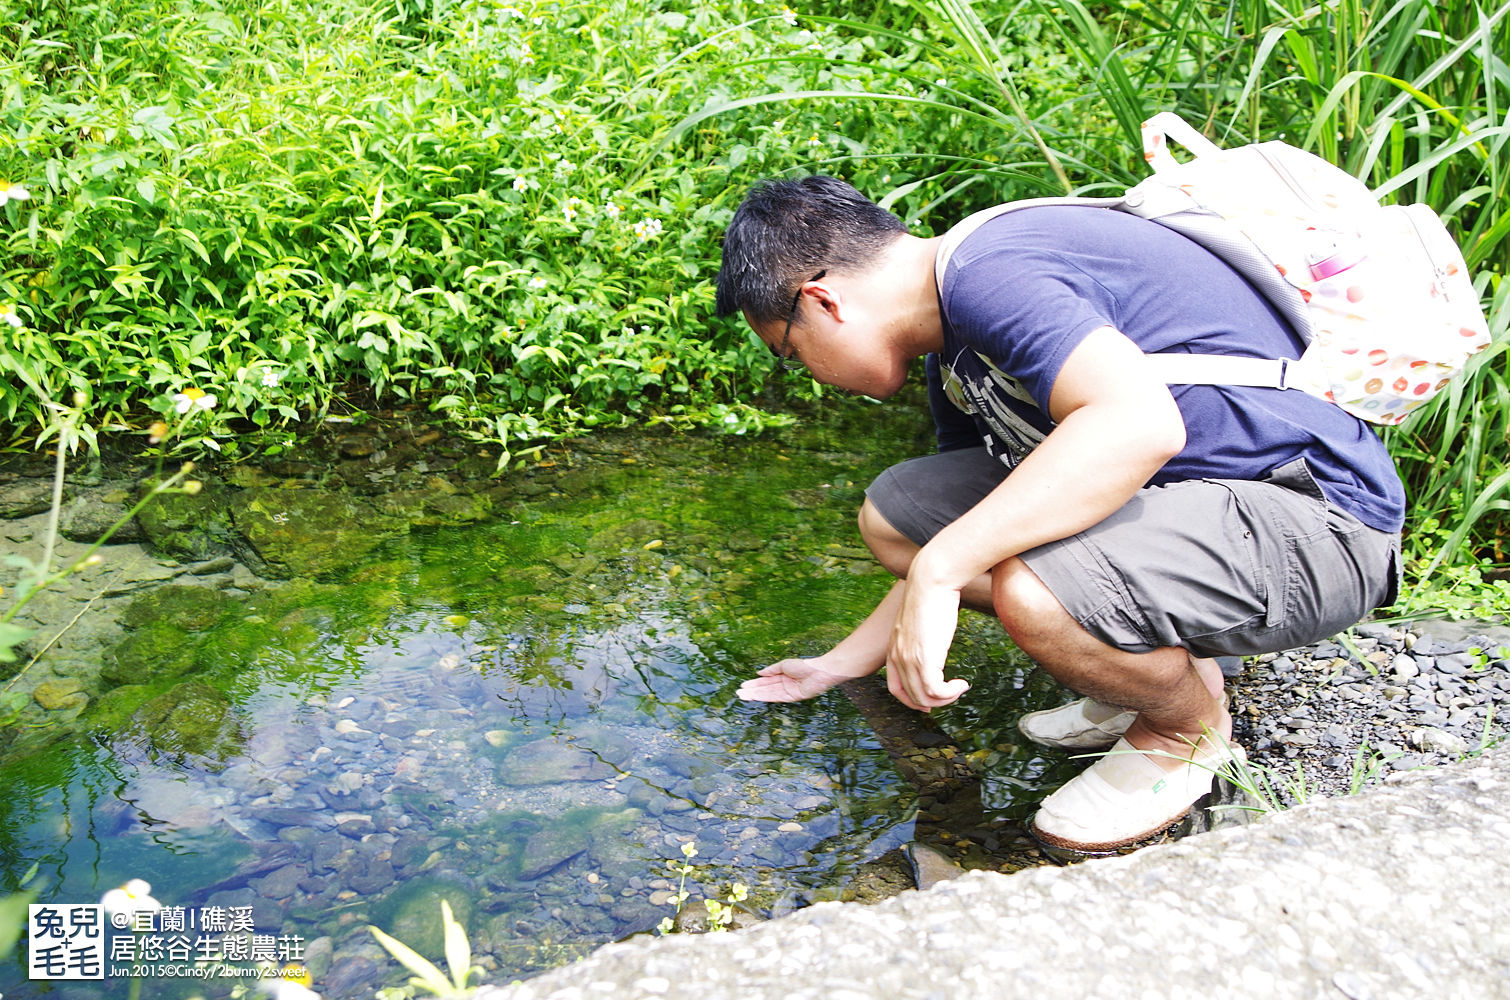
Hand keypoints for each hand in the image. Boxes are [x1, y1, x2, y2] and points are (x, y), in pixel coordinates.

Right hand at [737, 658, 855, 702]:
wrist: (819, 671)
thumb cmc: (804, 665)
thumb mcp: (784, 665)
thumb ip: (771, 670)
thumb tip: (759, 673)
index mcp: (782, 676)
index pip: (766, 682)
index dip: (754, 684)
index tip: (743, 686)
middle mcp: (784, 685)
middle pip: (765, 689)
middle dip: (752, 691)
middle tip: (739, 693)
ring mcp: (787, 692)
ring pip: (768, 694)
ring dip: (755, 695)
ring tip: (743, 696)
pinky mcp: (792, 698)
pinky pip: (776, 697)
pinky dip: (765, 697)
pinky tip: (756, 696)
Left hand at [885, 579, 969, 711]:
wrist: (931, 580)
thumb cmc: (930, 596)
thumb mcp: (919, 621)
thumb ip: (920, 636)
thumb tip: (933, 640)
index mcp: (893, 649)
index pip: (895, 688)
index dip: (912, 700)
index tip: (929, 704)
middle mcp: (897, 657)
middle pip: (911, 697)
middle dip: (933, 702)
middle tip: (952, 695)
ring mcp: (909, 659)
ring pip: (924, 697)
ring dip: (946, 699)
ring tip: (960, 688)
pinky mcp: (925, 658)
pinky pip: (936, 691)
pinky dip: (951, 693)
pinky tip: (963, 683)